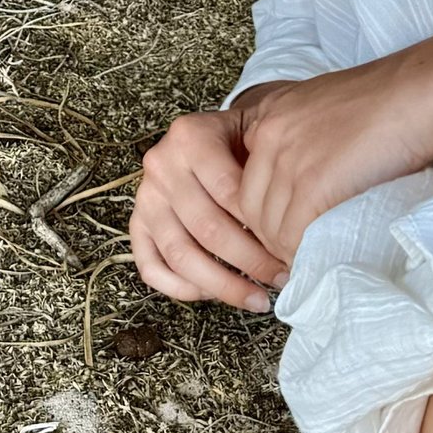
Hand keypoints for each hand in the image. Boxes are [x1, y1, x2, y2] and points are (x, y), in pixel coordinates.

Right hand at [130, 106, 281, 310]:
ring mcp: (145, 198)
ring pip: (180, 254)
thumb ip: (272, 169)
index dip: (264, 226)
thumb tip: (296, 230)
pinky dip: (181, 289)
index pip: (229, 191)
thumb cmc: (242, 140)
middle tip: (281, 278)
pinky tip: (214, 294)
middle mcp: (161, 166)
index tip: (293, 248)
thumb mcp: (259, 134)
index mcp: (190, 137)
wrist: (208, 134)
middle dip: (250, 261)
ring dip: (223, 285)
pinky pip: (150, 268)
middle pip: (207, 228)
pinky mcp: (136, 225)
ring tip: (257, 299)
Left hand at [233, 27, 432, 282]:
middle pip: (250, 206)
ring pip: (269, 226)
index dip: (263, 210)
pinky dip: (303, 252)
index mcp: (270, 114)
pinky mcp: (314, 183)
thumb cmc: (389, 101)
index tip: (282, 228)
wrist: (422, 94)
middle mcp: (270, 134)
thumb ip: (304, 139)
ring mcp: (288, 159)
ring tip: (308, 260)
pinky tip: (319, 256)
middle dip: (270, 236)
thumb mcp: (326, 110)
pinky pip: (293, 233)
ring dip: (287, 250)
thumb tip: (307, 181)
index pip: (244, 177)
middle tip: (295, 254)